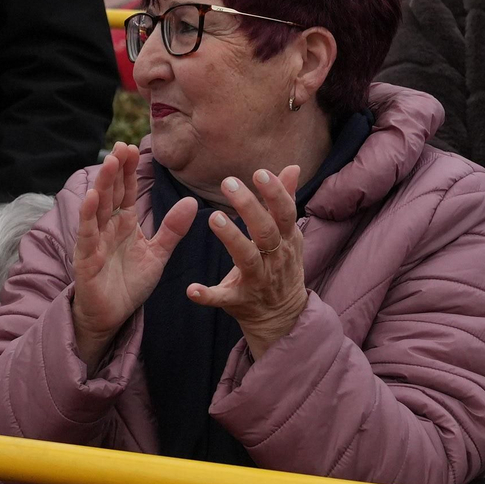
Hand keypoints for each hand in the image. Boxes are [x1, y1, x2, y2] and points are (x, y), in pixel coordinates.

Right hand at [70, 143, 196, 368]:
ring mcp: (94, 240)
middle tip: (122, 146)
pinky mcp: (86, 257)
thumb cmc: (130, 284)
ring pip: (98, 207)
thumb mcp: (158, 254)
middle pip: (111, 192)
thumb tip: (192, 202)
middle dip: (116, 170)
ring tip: (110, 162)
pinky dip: (88, 215)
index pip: (126, 191)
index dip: (130, 171)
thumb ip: (173, 229)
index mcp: (124, 223)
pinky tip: (92, 198)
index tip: (134, 148)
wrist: (112, 316)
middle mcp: (107, 226)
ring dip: (103, 184)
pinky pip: (87, 233)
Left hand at [188, 166, 307, 359]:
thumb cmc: (282, 265)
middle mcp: (275, 259)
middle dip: (249, 207)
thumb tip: (292, 167)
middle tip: (228, 182)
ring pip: (247, 259)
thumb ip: (285, 201)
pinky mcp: (239, 301)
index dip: (275, 193)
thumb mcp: (289, 235)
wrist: (283, 315)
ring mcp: (258, 281)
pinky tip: (191, 289)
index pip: (285, 213)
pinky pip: (222, 298)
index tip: (259, 172)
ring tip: (213, 218)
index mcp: (287, 240)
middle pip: (265, 231)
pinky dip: (207, 295)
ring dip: (231, 238)